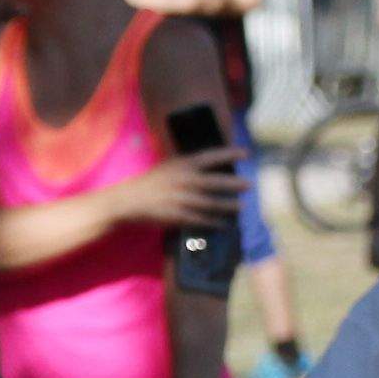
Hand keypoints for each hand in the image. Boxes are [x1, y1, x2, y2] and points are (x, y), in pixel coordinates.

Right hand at [112, 147, 245, 235]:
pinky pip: (201, 220)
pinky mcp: (178, 215)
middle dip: (234, 184)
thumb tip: (210, 165)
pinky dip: (214, 222)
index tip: (245, 153)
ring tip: (241, 206)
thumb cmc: (151, 182)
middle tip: (250, 185)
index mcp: (182, 164)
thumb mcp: (169, 167)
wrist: (129, 200)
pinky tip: (224, 224)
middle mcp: (184, 180)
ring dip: (228, 205)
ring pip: (211, 203)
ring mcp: (181, 199)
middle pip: (214, 182)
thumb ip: (188, 166)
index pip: (210, 156)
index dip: (229, 154)